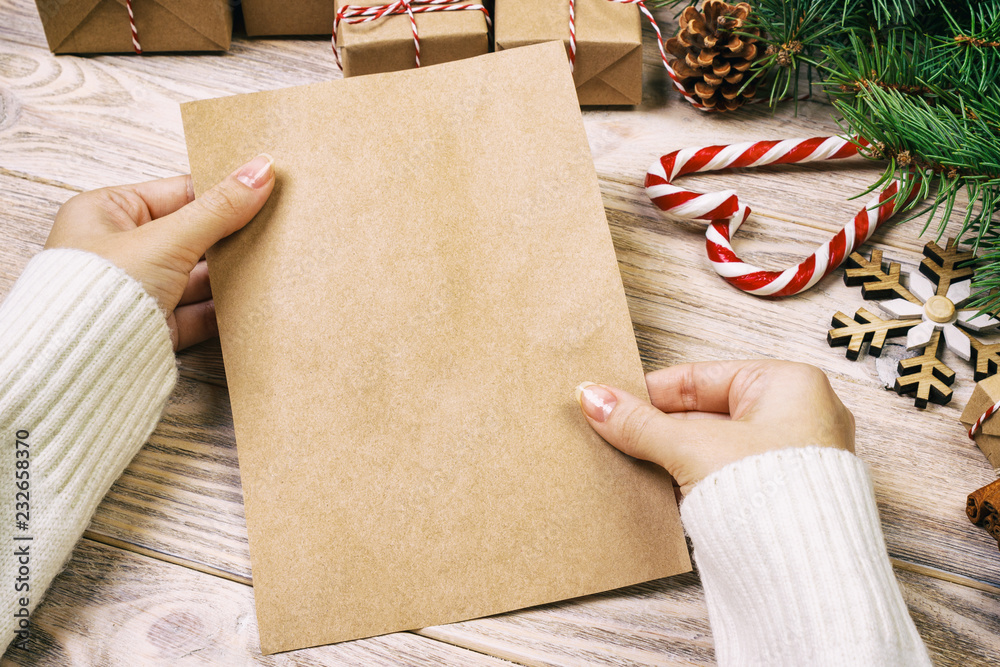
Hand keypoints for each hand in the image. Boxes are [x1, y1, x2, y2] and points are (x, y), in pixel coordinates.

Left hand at [44, 154, 274, 350]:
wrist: (82, 364)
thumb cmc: (96, 291)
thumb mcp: (167, 239)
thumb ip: (218, 209)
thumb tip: (260, 171)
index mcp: (105, 213)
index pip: (176, 192)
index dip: (219, 191)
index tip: (260, 188)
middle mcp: (119, 251)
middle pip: (191, 235)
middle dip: (230, 235)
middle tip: (273, 225)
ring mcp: (138, 291)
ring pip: (198, 276)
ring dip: (231, 273)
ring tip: (271, 262)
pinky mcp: (155, 327)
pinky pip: (199, 311)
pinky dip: (226, 307)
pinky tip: (255, 298)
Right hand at [576, 360, 854, 494]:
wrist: (808, 577)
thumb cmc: (778, 499)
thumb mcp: (692, 448)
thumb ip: (639, 424)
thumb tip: (596, 400)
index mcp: (789, 384)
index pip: (700, 377)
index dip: (650, 392)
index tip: (612, 402)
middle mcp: (797, 416)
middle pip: (703, 413)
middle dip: (656, 427)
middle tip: (612, 431)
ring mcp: (790, 459)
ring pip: (711, 447)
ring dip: (670, 455)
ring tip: (630, 459)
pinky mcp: (779, 496)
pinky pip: (723, 475)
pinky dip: (690, 479)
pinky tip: (657, 485)